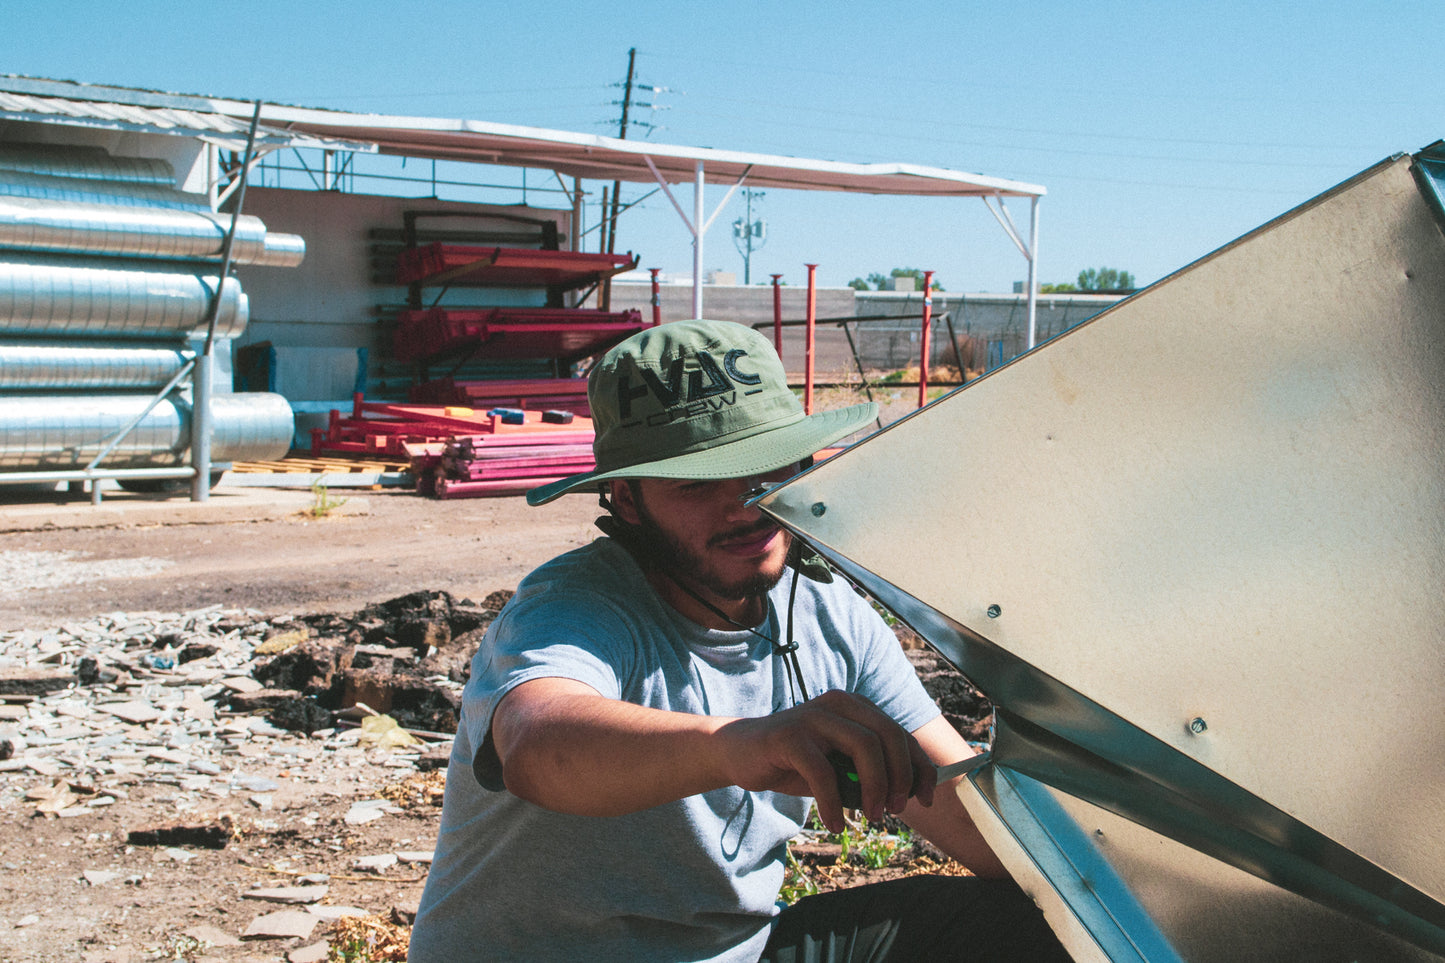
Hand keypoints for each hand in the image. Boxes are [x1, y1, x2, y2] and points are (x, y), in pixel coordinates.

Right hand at [712, 690, 936, 831]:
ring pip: (864, 747)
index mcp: (855, 707)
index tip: (925, 799)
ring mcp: (813, 717)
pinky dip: (834, 804)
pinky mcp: (789, 735)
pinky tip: (835, 824)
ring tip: (871, 816)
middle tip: (894, 810)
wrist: (739, 752)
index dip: (920, 768)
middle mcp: (838, 704)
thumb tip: (906, 796)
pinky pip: (823, 772)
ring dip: (874, 788)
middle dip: (901, 777)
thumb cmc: (793, 762)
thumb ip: (866, 773)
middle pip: (889, 736)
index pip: (900, 734)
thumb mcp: (837, 767)